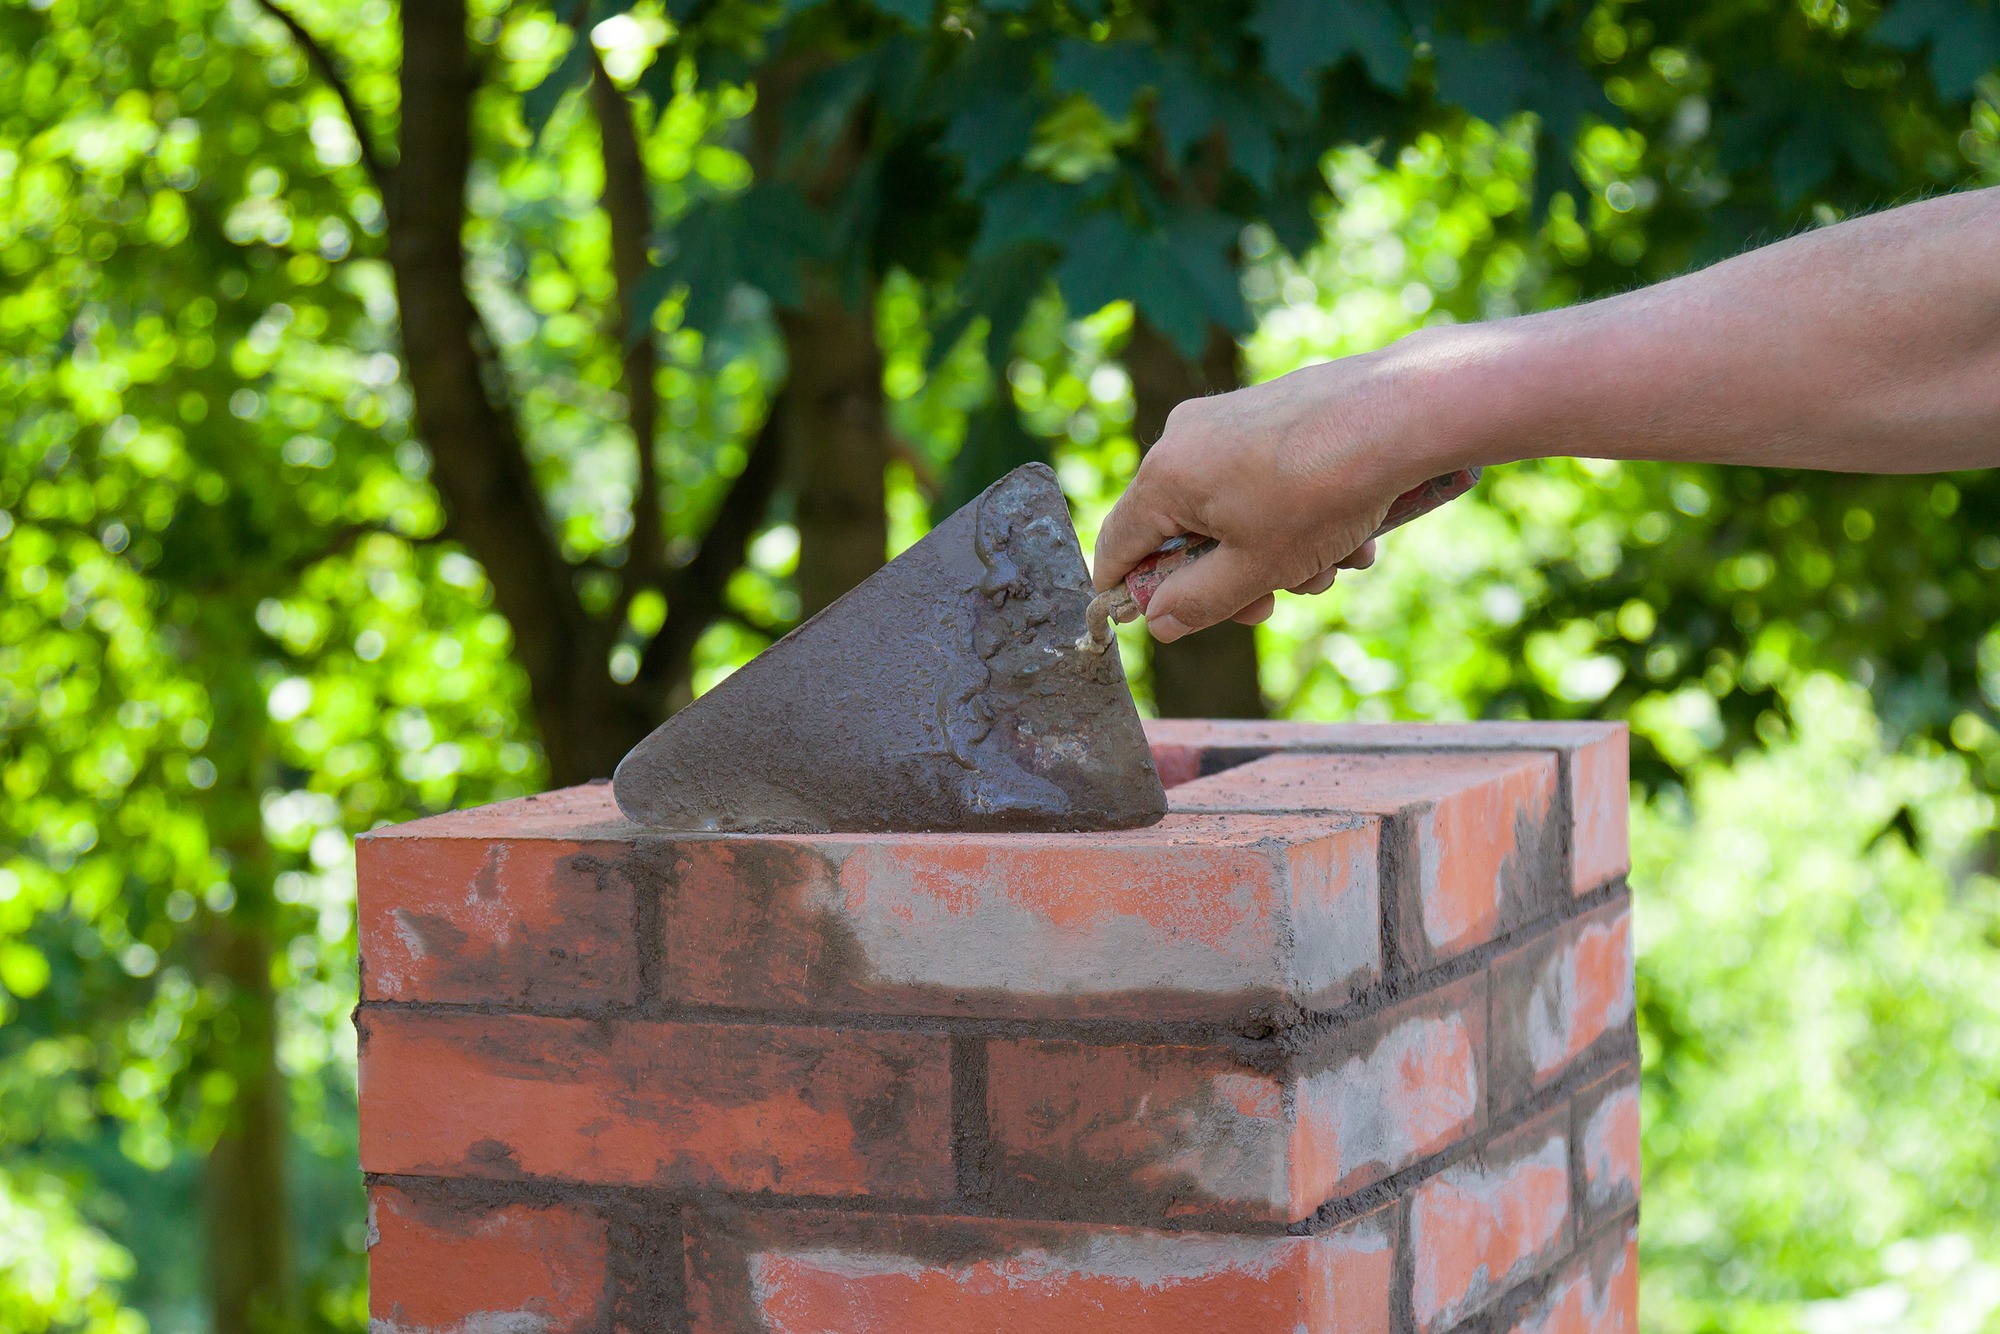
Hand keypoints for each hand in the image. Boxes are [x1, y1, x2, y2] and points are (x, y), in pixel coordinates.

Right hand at [1093, 333, 1460, 641]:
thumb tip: (1158, 621)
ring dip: (1279, 553)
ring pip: (1234, 512)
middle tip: (1273, 604)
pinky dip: (1299, 516)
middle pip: (1184, 533)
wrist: (1400, 413)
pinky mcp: (1270, 412)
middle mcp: (1186, 438)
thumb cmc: (1321, 493)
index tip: (1151, 621)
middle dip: (1232, 578)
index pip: (1118, 545)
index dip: (1127, 591)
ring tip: (1333, 563)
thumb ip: (1196, 602)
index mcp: (1166, 476)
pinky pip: (1265, 481)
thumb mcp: (1255, 569)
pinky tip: (1351, 532)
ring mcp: (1229, 419)